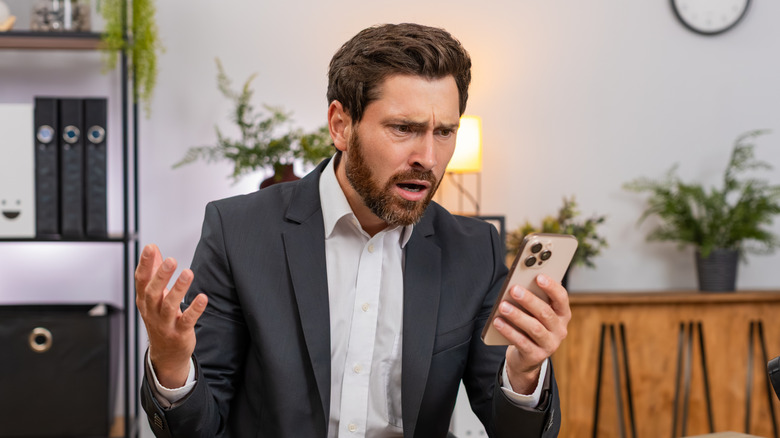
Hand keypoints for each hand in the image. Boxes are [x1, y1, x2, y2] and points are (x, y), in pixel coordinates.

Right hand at [135, 243, 207, 387]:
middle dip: (161, 276)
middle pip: (153, 292)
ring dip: (178, 289)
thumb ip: (154, 272)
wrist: (166, 353)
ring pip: (169, 306)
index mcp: (145, 300)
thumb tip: (153, 249)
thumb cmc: (160, 319)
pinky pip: (187, 320)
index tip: (150, 247)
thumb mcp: (154, 296)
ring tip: (188, 273)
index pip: (141, 280)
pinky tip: (202, 298)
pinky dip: (194, 309)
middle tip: (171, 260)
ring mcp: (165, 324)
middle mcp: (152, 311)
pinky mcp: (180, 333)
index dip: (145, 264)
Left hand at [492, 274, 570, 393]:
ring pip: (534, 328)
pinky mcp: (536, 356)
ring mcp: (550, 344)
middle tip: (514, 289)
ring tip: (502, 306)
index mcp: (562, 314)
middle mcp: (560, 330)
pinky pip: (522, 342)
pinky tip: (497, 322)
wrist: (527, 356)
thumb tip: (523, 278)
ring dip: (517, 316)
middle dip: (529, 300)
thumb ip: (535, 297)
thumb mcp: (535, 311)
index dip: (551, 287)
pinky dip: (509, 331)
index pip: (561, 298)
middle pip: (545, 313)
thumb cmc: (531, 324)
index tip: (538, 276)